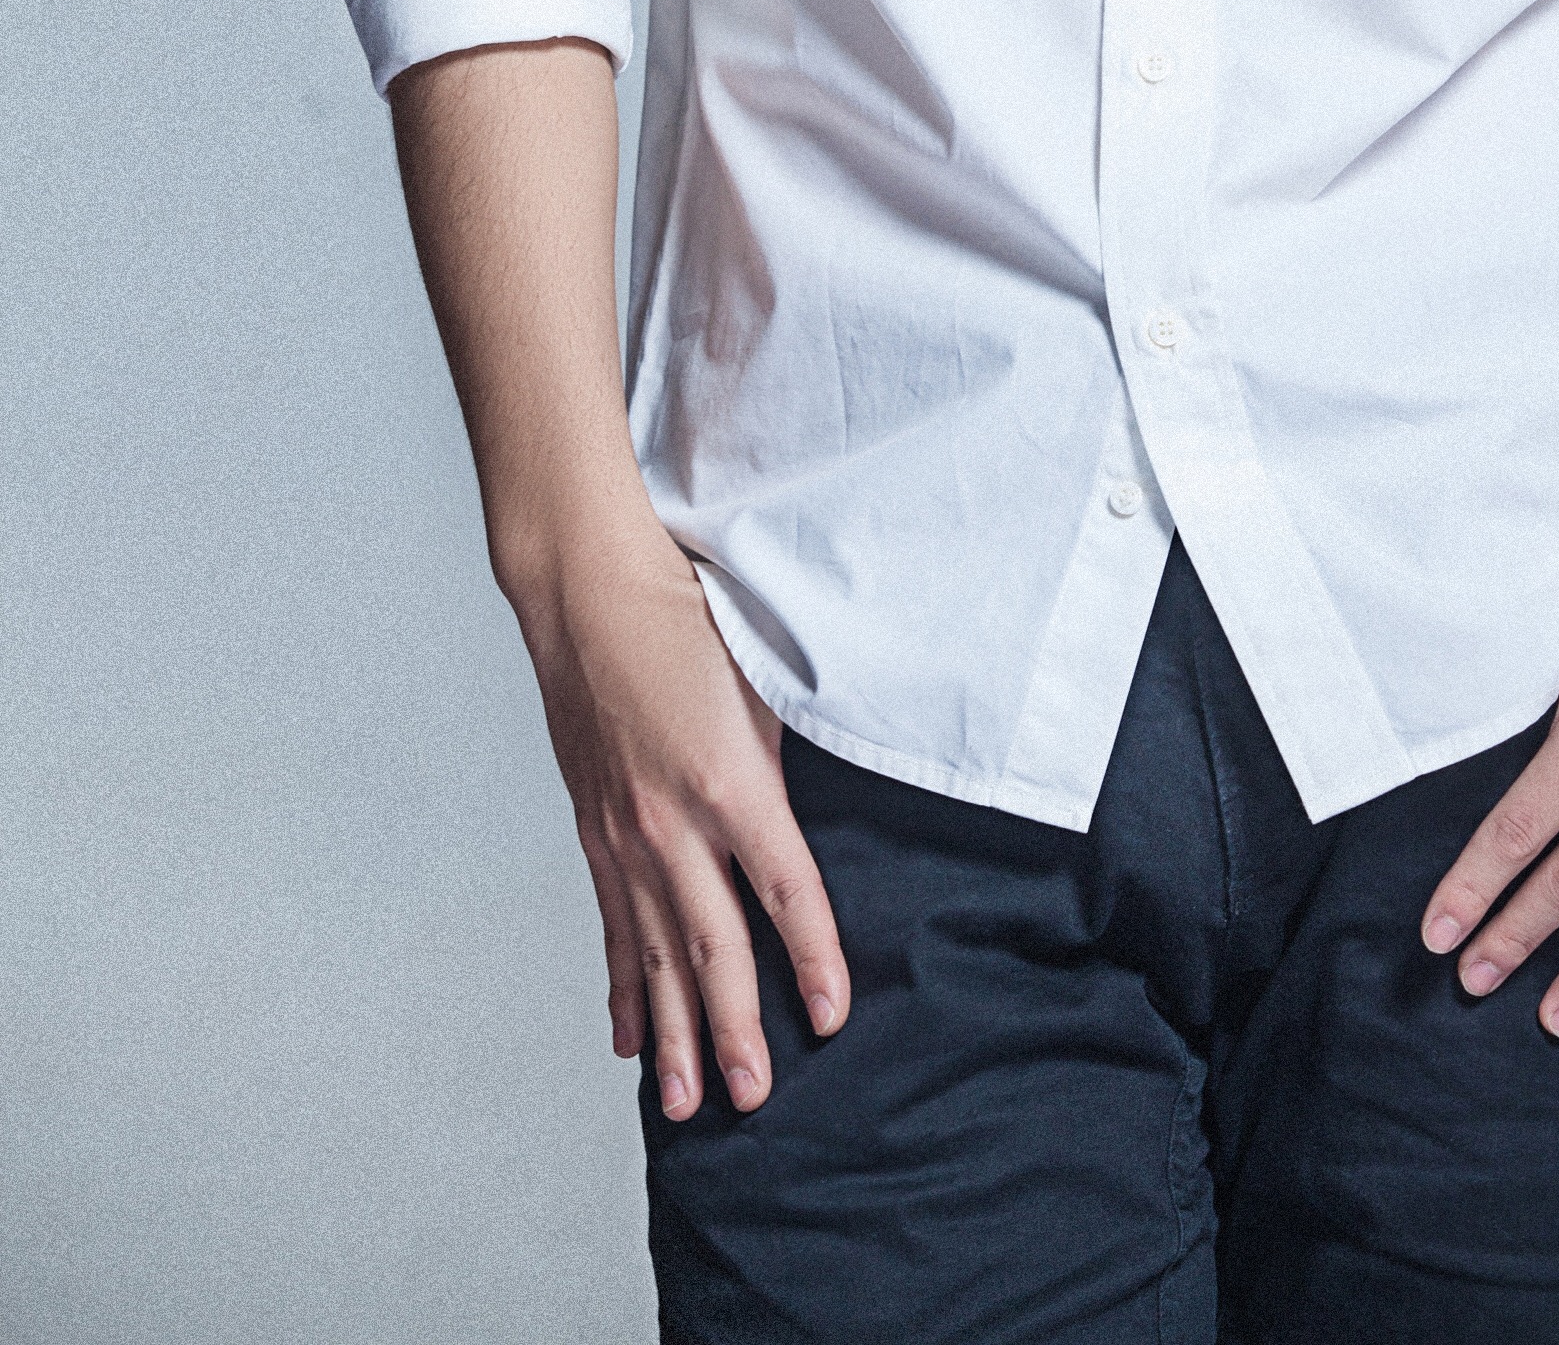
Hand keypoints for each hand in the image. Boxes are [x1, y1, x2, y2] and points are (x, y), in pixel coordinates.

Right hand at [513, 512, 850, 1117]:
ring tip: (684, 1104)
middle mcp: (673, 824)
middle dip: (735, 1031)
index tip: (833, 1017)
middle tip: (754, 1098)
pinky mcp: (594, 832)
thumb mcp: (760, 683)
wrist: (588, 590)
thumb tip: (809, 823)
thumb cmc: (684, 619)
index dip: (815, 960)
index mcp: (729, 783)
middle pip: (714, 948)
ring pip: (654, 956)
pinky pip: (611, 927)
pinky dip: (621, 987)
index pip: (786, 893)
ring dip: (672, 1034)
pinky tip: (629, 1039)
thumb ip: (784, 763)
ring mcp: (625, 835)